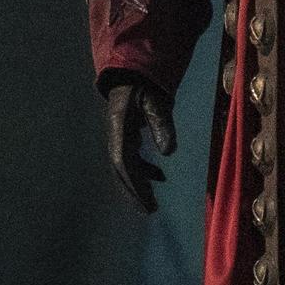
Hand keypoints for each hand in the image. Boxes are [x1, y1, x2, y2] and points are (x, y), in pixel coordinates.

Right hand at [102, 77, 171, 214]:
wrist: (132, 74)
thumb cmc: (144, 87)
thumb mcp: (155, 103)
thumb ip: (161, 124)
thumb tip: (168, 152)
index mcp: (120, 128)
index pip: (123, 161)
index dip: (134, 183)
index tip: (147, 201)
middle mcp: (116, 135)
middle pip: (120, 170)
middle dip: (133, 191)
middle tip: (148, 210)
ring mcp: (119, 137)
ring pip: (124, 168)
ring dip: (137, 185)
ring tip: (151, 203)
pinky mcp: (126, 137)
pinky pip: (131, 160)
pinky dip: (144, 173)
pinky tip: (160, 177)